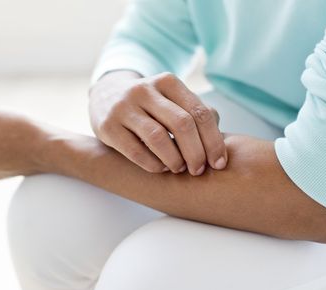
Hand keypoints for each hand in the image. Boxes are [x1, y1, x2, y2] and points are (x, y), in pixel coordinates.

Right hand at [89, 71, 226, 175]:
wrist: (106, 96)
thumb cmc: (149, 104)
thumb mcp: (172, 100)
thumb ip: (196, 114)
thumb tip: (219, 143)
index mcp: (167, 82)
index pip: (199, 112)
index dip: (213, 141)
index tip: (219, 163)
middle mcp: (144, 90)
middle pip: (182, 124)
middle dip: (196, 152)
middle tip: (199, 170)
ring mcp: (123, 107)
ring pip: (158, 137)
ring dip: (174, 159)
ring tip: (180, 168)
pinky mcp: (108, 126)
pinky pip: (135, 151)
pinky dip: (153, 164)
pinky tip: (161, 168)